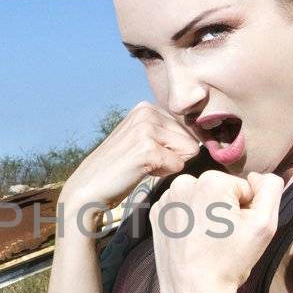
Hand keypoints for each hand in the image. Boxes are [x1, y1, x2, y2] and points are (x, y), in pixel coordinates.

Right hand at [59, 102, 200, 233]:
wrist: (90, 186)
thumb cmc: (121, 167)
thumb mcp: (143, 138)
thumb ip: (166, 130)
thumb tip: (202, 132)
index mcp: (146, 106)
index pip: (187, 127)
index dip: (173, 147)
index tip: (148, 153)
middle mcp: (146, 111)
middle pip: (191, 138)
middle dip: (173, 155)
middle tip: (145, 162)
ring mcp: (145, 128)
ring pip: (189, 150)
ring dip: (169, 164)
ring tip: (143, 165)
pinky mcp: (147, 148)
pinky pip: (178, 165)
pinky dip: (163, 174)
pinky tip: (140, 171)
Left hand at [151, 170, 283, 292]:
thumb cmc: (230, 261)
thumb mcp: (264, 225)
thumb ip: (270, 189)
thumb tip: (259, 175)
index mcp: (211, 180)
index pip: (243, 189)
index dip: (247, 211)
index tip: (238, 232)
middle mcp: (183, 182)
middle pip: (220, 192)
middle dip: (225, 211)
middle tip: (223, 240)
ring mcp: (166, 199)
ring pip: (200, 199)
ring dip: (206, 215)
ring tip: (207, 242)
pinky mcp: (155, 215)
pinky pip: (182, 210)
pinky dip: (189, 221)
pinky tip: (192, 242)